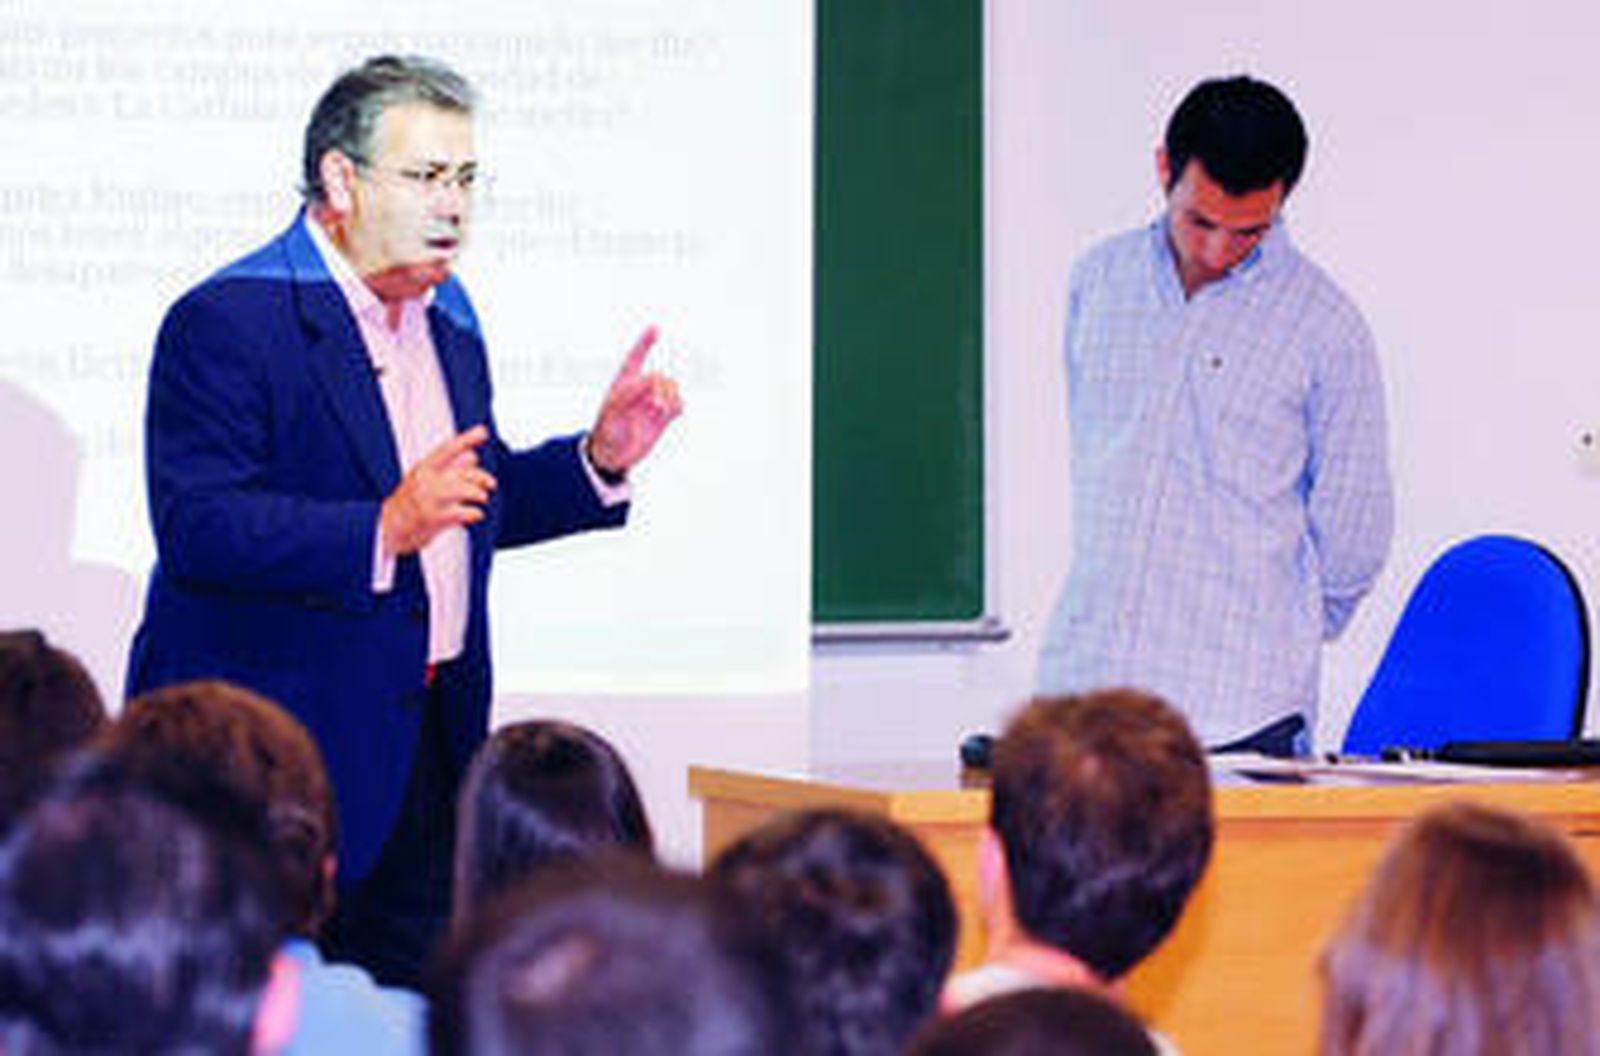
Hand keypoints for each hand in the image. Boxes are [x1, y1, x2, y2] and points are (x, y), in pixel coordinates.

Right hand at [380, 425, 495, 554]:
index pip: (448, 449)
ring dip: (479, 494)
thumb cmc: (408, 502)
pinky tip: (474, 513)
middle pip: (463, 472)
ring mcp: (430, 500)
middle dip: (482, 477)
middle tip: (489, 483)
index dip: (466, 439)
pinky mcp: (434, 519)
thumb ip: (449, 468)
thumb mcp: (424, 479)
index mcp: (424, 468)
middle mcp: (426, 481)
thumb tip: (472, 457)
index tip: (482, 431)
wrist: (387, 528)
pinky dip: (474, 513)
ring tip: (481, 498)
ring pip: (466, 490)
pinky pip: (464, 512)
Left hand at [586, 326, 682, 475]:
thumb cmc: (606, 429)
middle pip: (658, 377)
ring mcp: (653, 403)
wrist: (612, 455)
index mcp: (624, 382)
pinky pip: (678, 405)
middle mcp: (641, 390)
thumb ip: (632, 390)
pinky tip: (669, 413)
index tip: (656, 327)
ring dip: (668, 397)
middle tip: (651, 402)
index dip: (645, 342)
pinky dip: (677, 406)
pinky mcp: (663, 418)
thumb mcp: (613, 408)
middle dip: (658, 386)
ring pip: (671, 390)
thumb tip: (655, 379)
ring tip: (656, 409)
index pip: (635, 357)